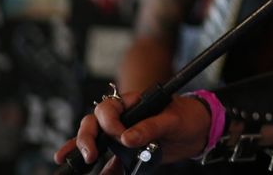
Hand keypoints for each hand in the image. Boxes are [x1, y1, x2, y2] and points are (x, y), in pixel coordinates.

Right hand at [54, 92, 210, 172]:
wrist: (199, 132)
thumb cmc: (188, 116)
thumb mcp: (173, 119)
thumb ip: (151, 126)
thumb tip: (127, 138)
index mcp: (133, 103)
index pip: (109, 108)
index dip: (109, 122)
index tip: (120, 135)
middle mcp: (124, 119)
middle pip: (94, 124)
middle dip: (86, 138)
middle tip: (89, 154)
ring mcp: (124, 137)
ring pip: (97, 144)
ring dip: (84, 154)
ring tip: (72, 167)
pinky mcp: (129, 154)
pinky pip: (111, 163)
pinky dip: (104, 171)